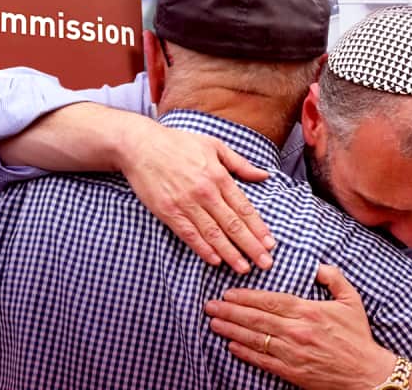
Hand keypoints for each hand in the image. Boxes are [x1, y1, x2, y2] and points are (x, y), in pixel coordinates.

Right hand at [117, 119, 275, 272]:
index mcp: (218, 175)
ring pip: (213, 234)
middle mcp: (205, 192)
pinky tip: (215, 260)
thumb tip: (264, 175)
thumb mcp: (214, 145)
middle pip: (233, 224)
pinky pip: (189, 234)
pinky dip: (203, 249)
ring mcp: (186, 203)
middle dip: (251, 246)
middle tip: (266, 263)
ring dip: (230, 253)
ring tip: (244, 268)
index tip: (271, 243)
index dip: (259, 228)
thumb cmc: (178, 143)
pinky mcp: (168, 212)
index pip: (244, 208)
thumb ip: (240, 163)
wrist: (141, 145)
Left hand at [205, 264, 396, 388]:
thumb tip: (317, 266)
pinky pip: (262, 361)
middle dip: (230, 311)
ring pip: (255, 339)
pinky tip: (231, 345)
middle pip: (256, 319)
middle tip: (210, 306)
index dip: (246, 296)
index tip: (228, 292)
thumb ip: (334, 278)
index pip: (270, 301)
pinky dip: (245, 353)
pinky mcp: (291, 372)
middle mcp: (297, 332)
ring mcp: (292, 354)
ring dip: (231, 330)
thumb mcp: (351, 300)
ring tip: (214, 322)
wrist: (366, 374)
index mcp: (308, 312)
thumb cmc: (358, 337)